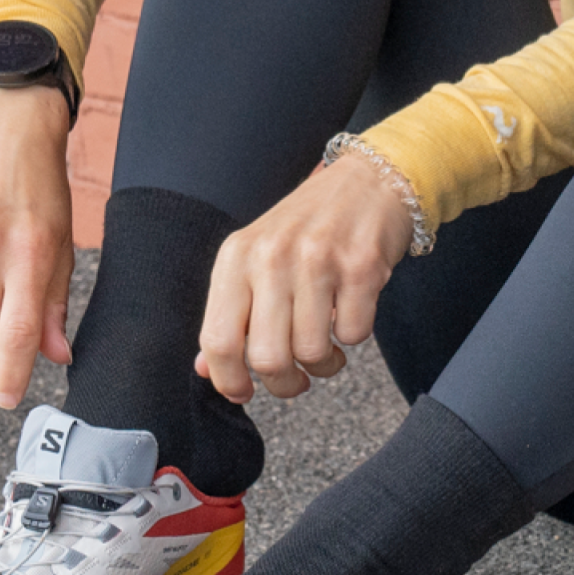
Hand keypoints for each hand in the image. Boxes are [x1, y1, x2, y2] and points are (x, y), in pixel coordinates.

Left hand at [195, 153, 413, 404]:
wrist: (367, 183)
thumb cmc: (306, 228)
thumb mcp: (255, 259)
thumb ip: (230, 313)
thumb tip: (205, 369)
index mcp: (237, 257)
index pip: (218, 339)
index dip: (229, 380)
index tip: (243, 392)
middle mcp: (272, 256)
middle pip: (267, 357)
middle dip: (284, 383)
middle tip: (295, 379)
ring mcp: (318, 260)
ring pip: (312, 352)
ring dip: (323, 365)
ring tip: (326, 349)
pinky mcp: (361, 267)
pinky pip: (353, 334)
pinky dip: (353, 337)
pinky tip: (348, 313)